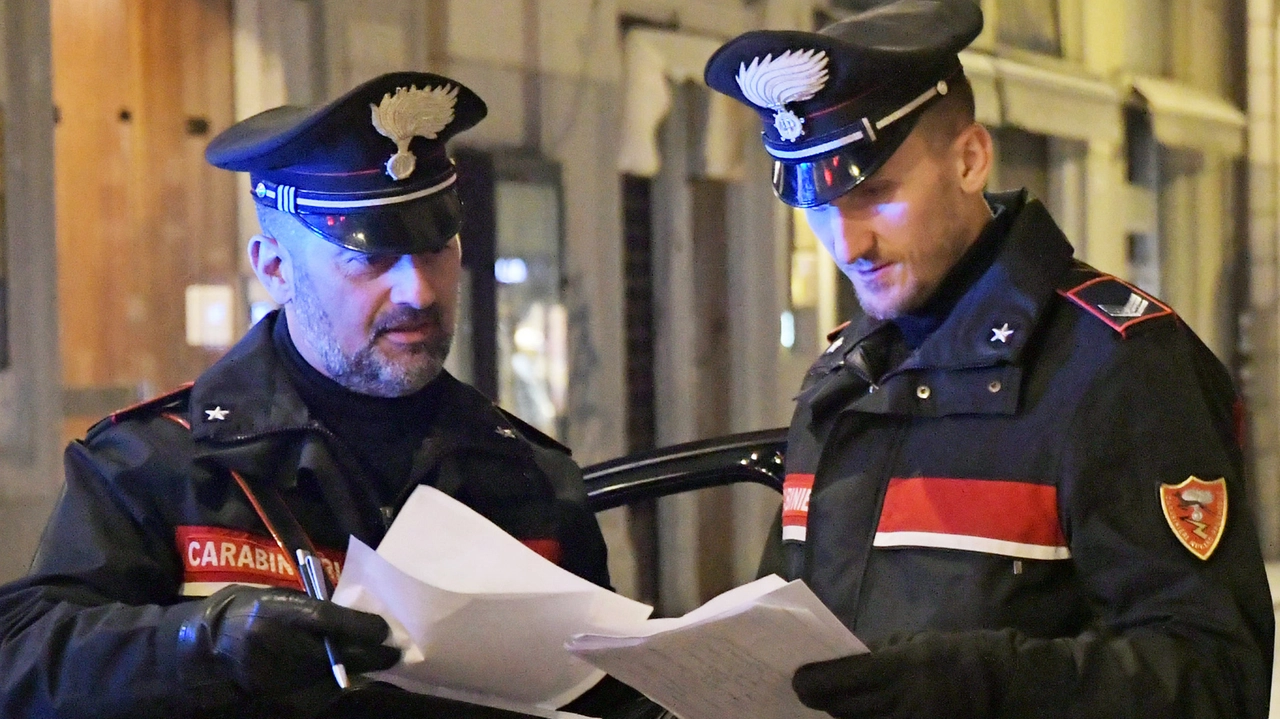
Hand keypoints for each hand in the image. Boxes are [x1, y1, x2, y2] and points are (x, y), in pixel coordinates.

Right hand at [175, 585, 400, 693]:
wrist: (211, 648)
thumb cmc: (252, 612)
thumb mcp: (283, 599)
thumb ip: (319, 609)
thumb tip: (361, 619)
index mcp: (278, 613)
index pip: (328, 621)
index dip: (362, 626)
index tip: (385, 629)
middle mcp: (279, 647)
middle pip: (340, 656)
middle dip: (372, 655)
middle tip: (394, 651)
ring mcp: (280, 678)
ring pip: (337, 679)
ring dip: (361, 671)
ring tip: (377, 661)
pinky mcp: (283, 700)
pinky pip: (324, 693)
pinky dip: (340, 684)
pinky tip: (350, 675)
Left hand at [792, 630, 1017, 718]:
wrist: (1000, 685)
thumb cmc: (954, 656)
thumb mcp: (914, 644)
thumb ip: (877, 657)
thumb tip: (840, 665)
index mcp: (899, 668)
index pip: (841, 679)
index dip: (812, 682)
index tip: (797, 678)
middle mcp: (900, 702)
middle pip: (843, 710)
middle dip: (822, 702)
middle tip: (808, 693)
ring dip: (842, 718)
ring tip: (835, 707)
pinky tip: (860, 716)